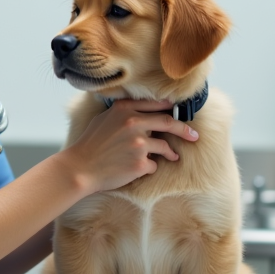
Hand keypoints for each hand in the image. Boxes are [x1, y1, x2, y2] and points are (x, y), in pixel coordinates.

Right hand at [62, 99, 198, 195]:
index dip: (171, 108)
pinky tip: (140, 169)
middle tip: (194, 135)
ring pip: (164, 146)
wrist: (80, 168)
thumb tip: (146, 111)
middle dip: (184, 130)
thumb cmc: (91, 144)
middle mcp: (133, 123)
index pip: (156, 104)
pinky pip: (154, 164)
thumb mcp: (105, 118)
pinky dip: (150, 166)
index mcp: (125, 109)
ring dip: (170, 152)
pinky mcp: (140, 163)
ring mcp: (138, 143)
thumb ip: (125, 112)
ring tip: (173, 157)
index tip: (181, 112)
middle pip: (168, 122)